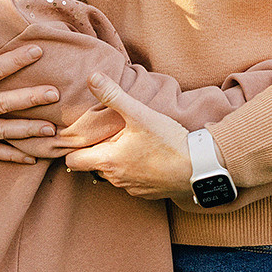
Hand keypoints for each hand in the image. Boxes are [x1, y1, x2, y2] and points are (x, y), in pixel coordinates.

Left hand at [63, 75, 194, 201]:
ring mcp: (132, 189)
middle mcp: (116, 179)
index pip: (73, 162)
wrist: (199, 168)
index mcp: (108, 160)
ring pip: (112, 175)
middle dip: (96, 152)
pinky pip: (131, 182)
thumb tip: (92, 77)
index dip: (73, 149)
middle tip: (108, 135)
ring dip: (116, 162)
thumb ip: (113, 96)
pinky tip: (146, 157)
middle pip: (92, 167)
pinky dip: (133, 171)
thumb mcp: (140, 114)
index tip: (80, 137)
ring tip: (129, 143)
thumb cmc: (169, 142)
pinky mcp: (147, 194)